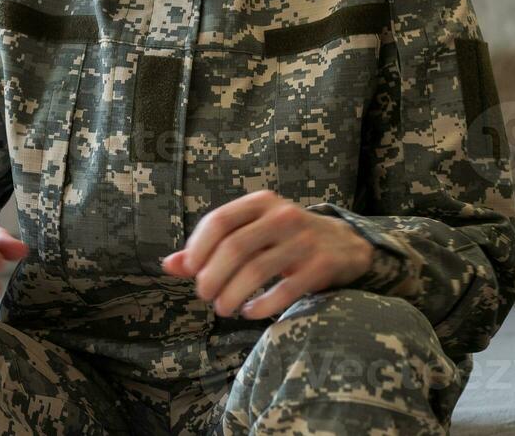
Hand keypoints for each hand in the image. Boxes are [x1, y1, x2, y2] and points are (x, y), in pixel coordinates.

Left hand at [160, 190, 373, 319]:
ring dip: (233, 294)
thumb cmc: (284, 239)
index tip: (192, 272)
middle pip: (235, 248)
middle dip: (213, 277)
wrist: (345, 243)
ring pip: (257, 270)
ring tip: (223, 309)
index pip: (219, 221)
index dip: (198, 248)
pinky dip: (262, 305)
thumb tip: (169, 265)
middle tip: (205, 296)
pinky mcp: (322, 265)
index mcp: (260, 203)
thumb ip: (210, 247)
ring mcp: (304, 240)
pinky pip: (286, 289)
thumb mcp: (251, 232)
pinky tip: (250, 312)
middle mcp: (282, 216)